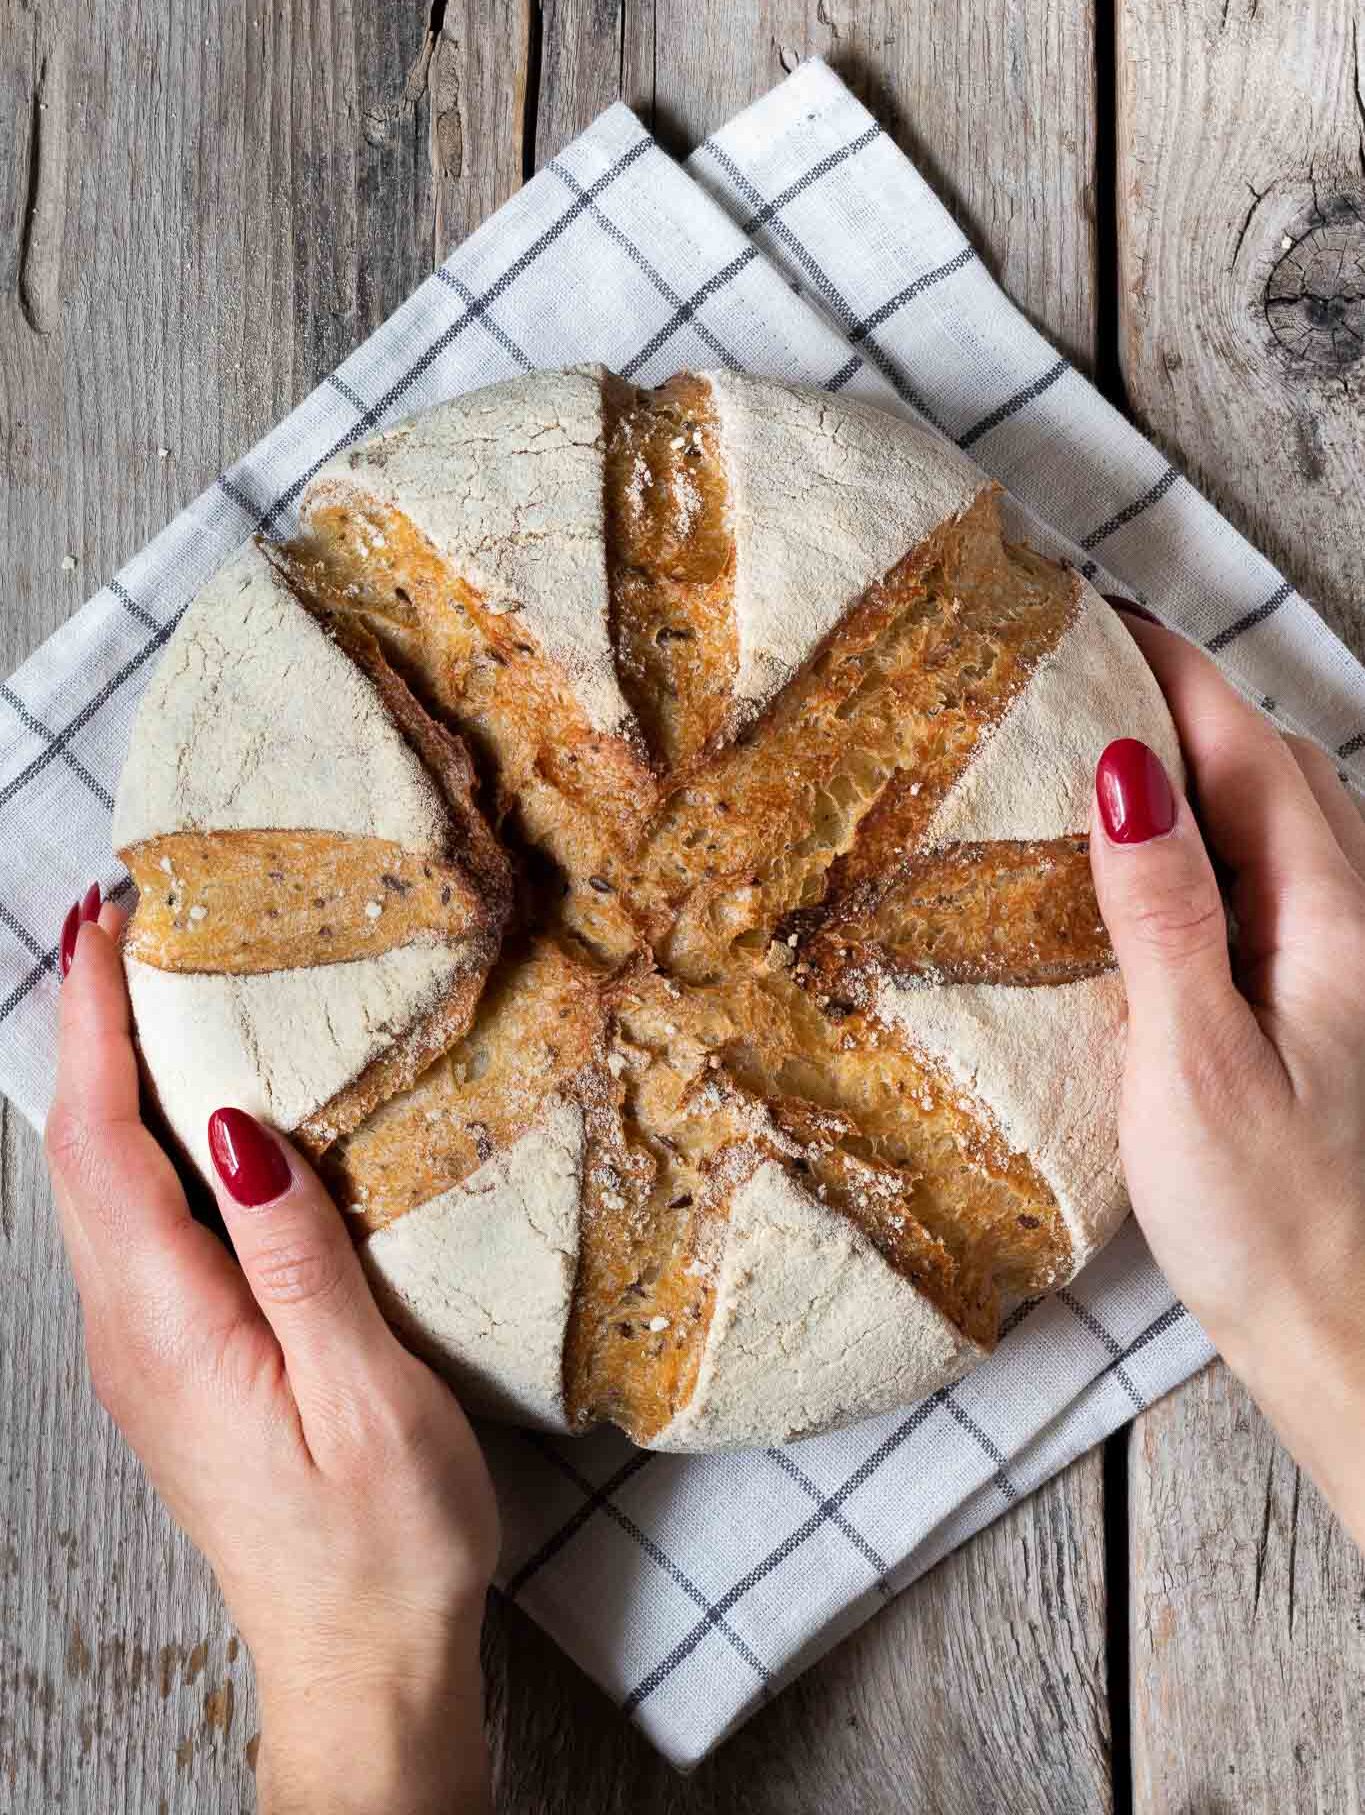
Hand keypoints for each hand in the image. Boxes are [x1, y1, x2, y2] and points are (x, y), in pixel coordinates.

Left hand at [45, 902, 497, 1812]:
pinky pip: (135, 1223)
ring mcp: (147, 1351)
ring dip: (109, 1076)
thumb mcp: (363, 1398)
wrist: (361, 1662)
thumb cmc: (383, 1543)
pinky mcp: (178, 1363)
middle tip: (126, 925)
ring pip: (99, 1183)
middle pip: (79, 1151)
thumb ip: (297, 1260)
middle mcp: (133, 1333)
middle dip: (87, 1027)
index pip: (100, 1145)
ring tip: (149, 987)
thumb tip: (234, 1130)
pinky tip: (188, 1109)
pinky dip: (140, 1138)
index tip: (104, 925)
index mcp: (172, 1329)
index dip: (93, 1026)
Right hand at [1089, 611, 1364, 1546]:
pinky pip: (1264, 891)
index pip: (1248, 751)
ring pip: (1279, 829)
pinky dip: (1209, 848)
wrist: (1349, 1339)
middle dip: (1192, 702)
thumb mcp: (1195, 1059)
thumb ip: (1164, 912)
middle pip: (1277, 771)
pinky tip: (1153, 881)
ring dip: (1205, 771)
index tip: (1097, 613)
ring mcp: (1337, 973)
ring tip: (1111, 754)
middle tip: (1090, 672)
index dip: (1176, 672)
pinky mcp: (1315, 1018)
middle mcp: (1347, 928)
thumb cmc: (1272, 1218)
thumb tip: (1128, 770)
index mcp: (1326, 919)